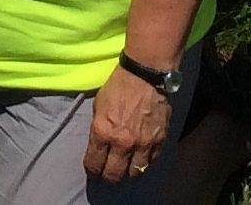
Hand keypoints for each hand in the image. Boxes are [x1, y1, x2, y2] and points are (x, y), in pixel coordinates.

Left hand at [83, 65, 172, 184]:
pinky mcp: (159, 140)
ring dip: (128, 171)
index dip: (92, 170)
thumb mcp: (99, 106)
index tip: (93, 170)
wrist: (145, 74)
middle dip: (108, 177)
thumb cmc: (119, 86)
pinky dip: (145, 162)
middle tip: (108, 174)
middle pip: (114, 174)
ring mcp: (142, 143)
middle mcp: (122, 142)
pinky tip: (140, 157)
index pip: (94, 164)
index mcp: (103, 132)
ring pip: (134, 172)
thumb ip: (99, 128)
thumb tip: (100, 145)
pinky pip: (151, 161)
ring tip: (125, 167)